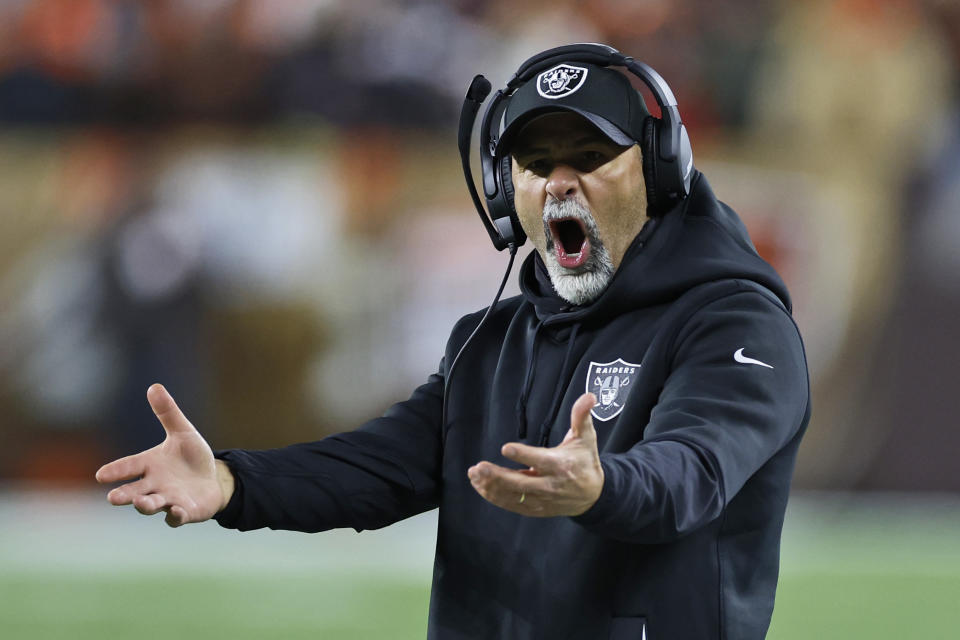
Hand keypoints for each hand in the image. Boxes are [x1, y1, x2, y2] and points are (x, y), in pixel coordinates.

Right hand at [95, 384, 233, 526]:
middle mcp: (154, 484)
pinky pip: (176, 517)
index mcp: (150, 464)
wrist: (213, 479)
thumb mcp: (182, 432)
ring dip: (146, 505)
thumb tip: (154, 386)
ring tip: (141, 503)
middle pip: (135, 491)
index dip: (116, 471)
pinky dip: (175, 516)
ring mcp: (168, 500)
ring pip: (153, 504)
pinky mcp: (184, 512)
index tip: (101, 474)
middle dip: (125, 495)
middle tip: (113, 498)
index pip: (129, 466)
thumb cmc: (191, 457)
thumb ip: (167, 413)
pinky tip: (176, 511)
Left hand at [468, 392, 603, 516]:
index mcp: (561, 465)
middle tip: (479, 467)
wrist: (594, 496)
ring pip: (513, 496)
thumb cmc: (585, 462)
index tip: (506, 448)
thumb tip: (589, 396)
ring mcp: (542, 499)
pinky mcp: (536, 509)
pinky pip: (512, 505)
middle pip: (521, 483)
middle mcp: (550, 484)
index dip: (523, 455)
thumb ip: (581, 416)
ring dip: (491, 486)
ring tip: (474, 475)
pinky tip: (480, 486)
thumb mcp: (586, 438)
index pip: (540, 460)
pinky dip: (495, 497)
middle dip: (498, 476)